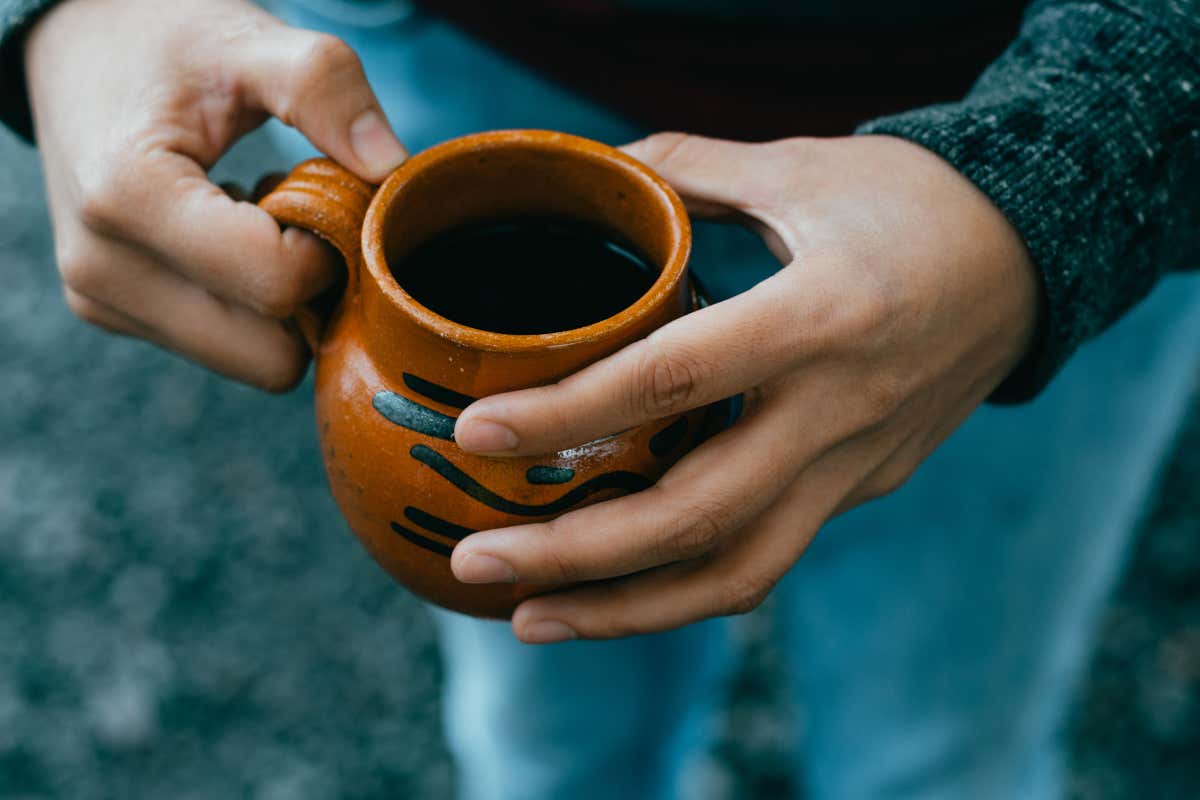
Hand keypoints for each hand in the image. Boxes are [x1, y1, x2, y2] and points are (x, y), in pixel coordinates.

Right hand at [25, 0, 406, 389]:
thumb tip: (390, 167)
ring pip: (252, 362)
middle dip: (313, 296)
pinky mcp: (113, 312)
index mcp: (129, 198)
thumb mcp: (248, 41)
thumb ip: (323, 88)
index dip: (330, 250)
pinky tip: (238, 238)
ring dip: (284, 307)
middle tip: (308, 219)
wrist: (75, 47)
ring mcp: (102, 300)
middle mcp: (103, 269)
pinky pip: (225, 348)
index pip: (275, 285)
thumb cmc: (164, 38)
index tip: (328, 196)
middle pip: (269, 356)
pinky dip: (251, 308)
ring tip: (266, 221)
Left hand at [449, 133, 1039, 642]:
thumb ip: (686, 170)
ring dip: (625, 609)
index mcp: (821, 315)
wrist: (1028, 263)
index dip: (570, 413)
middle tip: (477, 562)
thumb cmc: (911, 204)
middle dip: (577, 553)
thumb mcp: (800, 166)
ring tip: (527, 618)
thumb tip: (589, 174)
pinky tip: (614, 593)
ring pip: (737, 570)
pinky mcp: (861, 490)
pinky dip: (683, 587)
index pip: (676, 378)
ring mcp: (856, 466)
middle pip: (698, 514)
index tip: (479, 433)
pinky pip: (767, 557)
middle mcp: (839, 409)